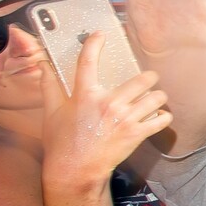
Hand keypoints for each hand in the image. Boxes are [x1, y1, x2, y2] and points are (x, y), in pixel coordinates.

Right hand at [40, 35, 172, 196]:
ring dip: (157, 97)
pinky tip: (157, 117)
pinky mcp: (136, 134)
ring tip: (154, 99)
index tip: (101, 35)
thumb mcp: (51, 113)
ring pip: (156, 97)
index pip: (88, 61)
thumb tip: (43, 66)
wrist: (75, 170)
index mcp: (85, 95)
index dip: (95, 44)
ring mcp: (125, 118)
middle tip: (148, 80)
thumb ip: (48, 87)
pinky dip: (162, 117)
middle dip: (149, 78)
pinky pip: (161, 119)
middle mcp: (108, 103)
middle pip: (143, 79)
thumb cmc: (61, 142)